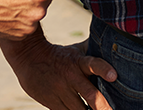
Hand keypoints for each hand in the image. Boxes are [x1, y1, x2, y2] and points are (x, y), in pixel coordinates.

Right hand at [0, 28, 117, 109]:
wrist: (28, 57)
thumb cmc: (58, 55)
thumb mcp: (75, 50)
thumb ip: (92, 50)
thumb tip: (111, 40)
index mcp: (79, 62)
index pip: (94, 64)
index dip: (104, 69)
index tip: (114, 76)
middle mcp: (71, 77)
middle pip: (90, 94)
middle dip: (102, 106)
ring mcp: (61, 91)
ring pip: (79, 109)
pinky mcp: (51, 102)